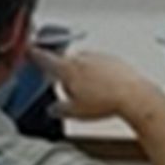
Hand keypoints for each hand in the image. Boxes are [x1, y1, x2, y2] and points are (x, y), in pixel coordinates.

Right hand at [33, 47, 164, 124]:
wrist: (134, 96)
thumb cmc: (106, 101)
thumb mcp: (76, 112)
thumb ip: (60, 109)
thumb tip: (54, 109)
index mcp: (67, 68)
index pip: (44, 58)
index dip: (34, 55)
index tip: (29, 51)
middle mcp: (82, 58)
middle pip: (66, 62)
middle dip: (65, 73)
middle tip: (71, 91)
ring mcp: (99, 57)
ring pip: (84, 63)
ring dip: (83, 73)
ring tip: (92, 94)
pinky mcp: (114, 59)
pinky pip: (100, 64)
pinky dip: (99, 73)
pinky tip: (105, 89)